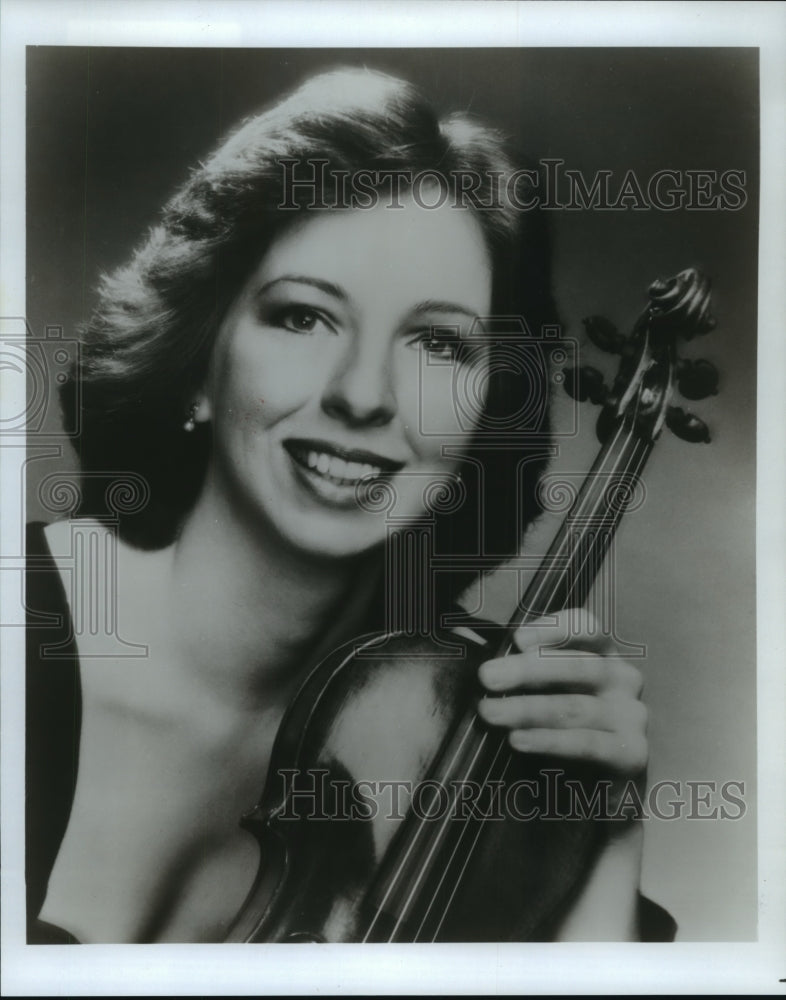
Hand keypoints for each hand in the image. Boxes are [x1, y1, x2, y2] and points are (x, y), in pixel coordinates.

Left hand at [477, 610, 647, 786]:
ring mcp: (631, 715)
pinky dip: (549, 741)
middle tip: (488, 677)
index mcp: (602, 655)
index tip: (517, 639)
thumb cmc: (564, 731)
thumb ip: (526, 675)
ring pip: (576, 706)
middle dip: (527, 670)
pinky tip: (519, 740)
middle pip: (578, 665)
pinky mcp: (632, 753)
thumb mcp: (547, 694)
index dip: (554, 629)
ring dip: (527, 708)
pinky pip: (587, 743)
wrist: (595, 790)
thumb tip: (490, 666)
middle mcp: (622, 679)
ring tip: (490, 712)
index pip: (586, 628)